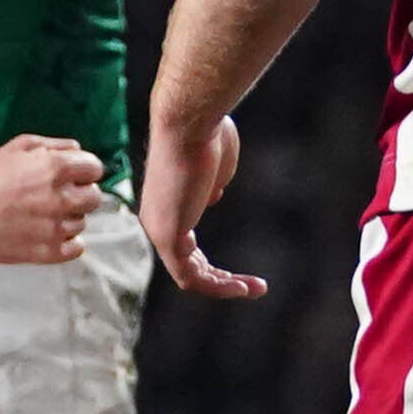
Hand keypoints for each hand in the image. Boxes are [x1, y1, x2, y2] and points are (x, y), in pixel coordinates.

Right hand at [0, 134, 105, 267]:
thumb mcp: (18, 146)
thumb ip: (54, 145)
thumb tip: (77, 149)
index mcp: (57, 168)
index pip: (95, 169)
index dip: (85, 170)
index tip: (75, 175)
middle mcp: (62, 198)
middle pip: (94, 197)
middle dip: (81, 193)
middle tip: (60, 195)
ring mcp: (56, 227)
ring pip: (82, 222)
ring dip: (69, 217)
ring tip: (44, 215)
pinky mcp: (48, 251)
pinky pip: (76, 248)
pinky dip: (68, 242)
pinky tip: (50, 233)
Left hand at [141, 113, 257, 299]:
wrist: (191, 124)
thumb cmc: (206, 136)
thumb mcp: (214, 165)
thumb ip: (211, 185)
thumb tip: (212, 195)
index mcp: (168, 208)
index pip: (187, 249)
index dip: (213, 265)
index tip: (244, 272)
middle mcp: (157, 223)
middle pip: (189, 267)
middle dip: (223, 280)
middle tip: (254, 285)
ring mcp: (159, 231)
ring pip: (190, 276)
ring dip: (223, 287)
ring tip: (254, 289)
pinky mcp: (167, 237)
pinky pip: (189, 277)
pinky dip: (216, 286)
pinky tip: (242, 287)